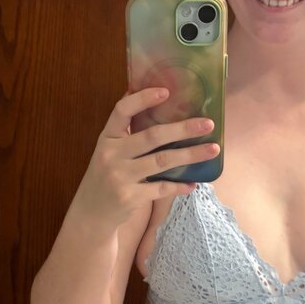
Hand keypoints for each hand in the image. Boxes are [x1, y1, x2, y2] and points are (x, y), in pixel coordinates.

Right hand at [74, 86, 219, 226]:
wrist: (91, 212)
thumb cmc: (106, 174)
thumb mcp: (109, 150)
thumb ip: (125, 130)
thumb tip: (144, 94)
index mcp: (107, 138)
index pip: (122, 111)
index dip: (143, 99)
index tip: (166, 91)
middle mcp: (111, 155)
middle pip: (152, 136)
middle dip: (183, 129)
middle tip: (208, 124)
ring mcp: (120, 177)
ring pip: (162, 161)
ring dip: (191, 155)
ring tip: (213, 149)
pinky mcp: (130, 197)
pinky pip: (161, 189)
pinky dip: (179, 186)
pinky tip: (193, 183)